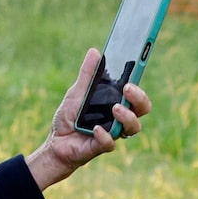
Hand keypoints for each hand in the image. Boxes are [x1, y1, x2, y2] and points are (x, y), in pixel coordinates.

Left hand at [26, 48, 151, 189]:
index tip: (140, 67)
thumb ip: (87, 75)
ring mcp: (113, 133)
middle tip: (128, 89)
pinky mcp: (101, 147)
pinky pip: (110, 143)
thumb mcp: (76, 92)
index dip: (142, 81)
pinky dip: (105, 135)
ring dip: (127, 117)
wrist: (55, 142)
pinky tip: (96, 128)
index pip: (136, 93)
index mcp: (116, 102)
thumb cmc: (69, 117)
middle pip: (142, 109)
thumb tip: (95, 52)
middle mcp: (119, 118)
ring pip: (133, 127)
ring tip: (116, 108)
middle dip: (140, 98)